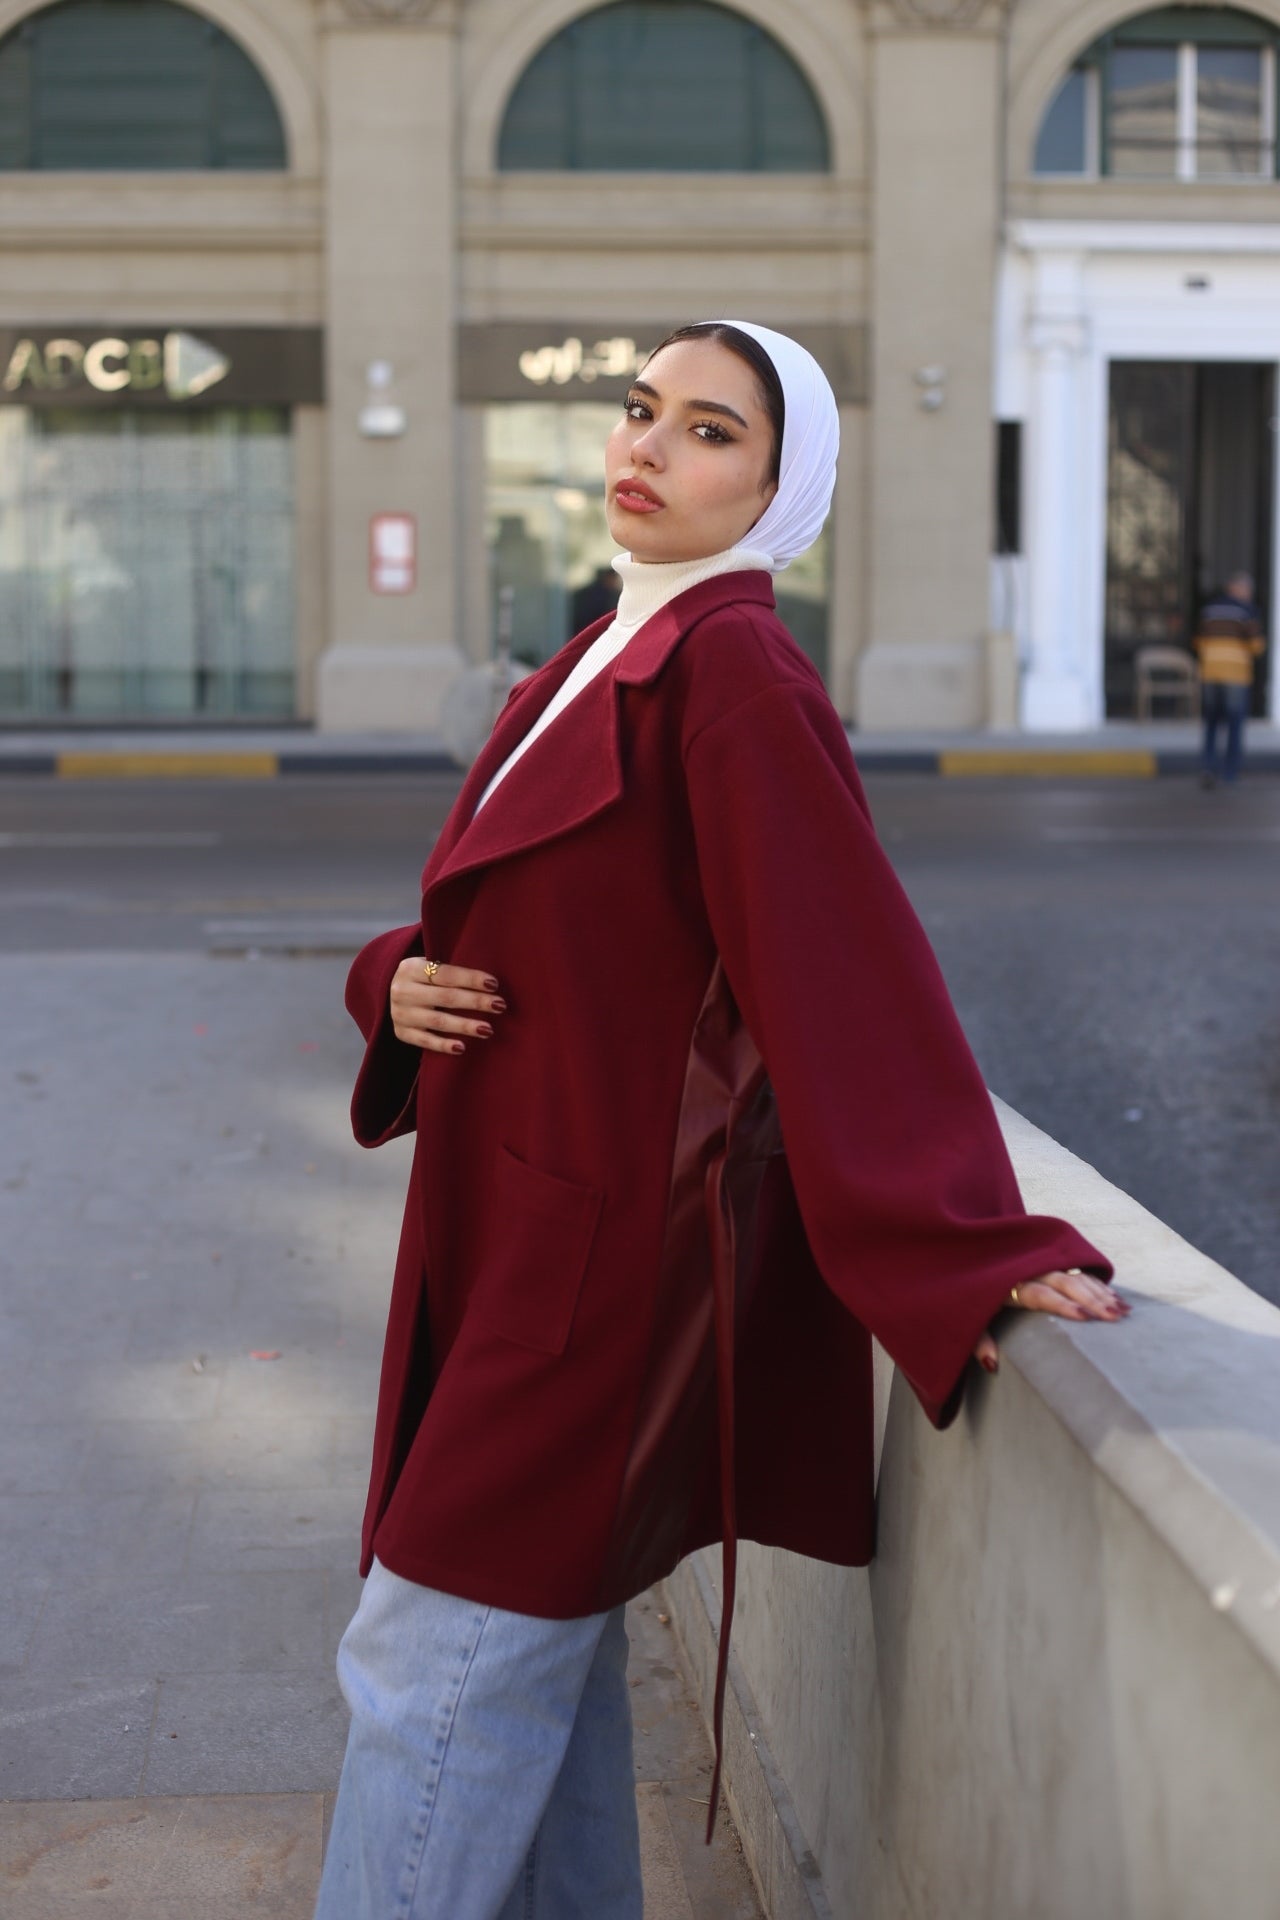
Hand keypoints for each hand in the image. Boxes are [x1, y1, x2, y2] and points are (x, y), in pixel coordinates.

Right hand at [389, 958, 506, 1055]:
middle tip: (499, 1006)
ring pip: (438, 1021)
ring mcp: (400, 1013)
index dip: (471, 979)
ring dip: (465, 1025)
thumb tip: (489, 982)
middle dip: (475, 1002)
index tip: (494, 984)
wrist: (390, 992)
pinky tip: (462, 1047)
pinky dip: (443, 1045)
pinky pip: (425, 1041)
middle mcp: (402, 991)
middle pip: (445, 997)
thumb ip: (450, 970)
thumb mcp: (428, 965)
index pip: (446, 974)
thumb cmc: (423, 978)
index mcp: (410, 968)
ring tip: (488, 1029)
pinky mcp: (401, 1032)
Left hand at [972, 1269, 1128, 1373]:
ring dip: (1099, 1291)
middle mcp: (1024, 1268)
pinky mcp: (1045, 1259)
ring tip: (1123, 1310)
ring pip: (1073, 1274)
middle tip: (1116, 1317)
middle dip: (1091, 1299)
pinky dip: (1094, 1282)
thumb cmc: (961, 1297)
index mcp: (1005, 1283)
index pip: (1039, 1293)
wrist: (958, 1256)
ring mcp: (1036, 1261)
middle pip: (1063, 1281)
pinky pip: (1074, 1268)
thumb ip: (978, 1341)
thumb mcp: (963, 1319)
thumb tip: (992, 1365)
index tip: (1086, 1317)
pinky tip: (1114, 1296)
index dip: (1062, 1304)